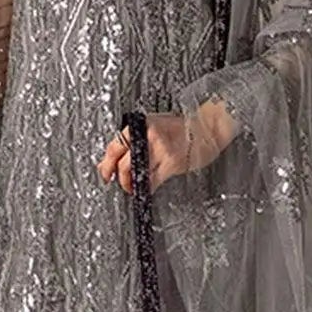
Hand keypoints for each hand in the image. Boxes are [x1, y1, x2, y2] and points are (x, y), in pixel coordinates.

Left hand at [95, 98, 238, 193]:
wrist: (206, 129)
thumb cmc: (180, 128)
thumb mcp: (153, 128)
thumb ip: (132, 142)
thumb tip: (109, 160)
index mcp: (141, 125)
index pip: (115, 146)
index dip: (106, 164)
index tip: (105, 174)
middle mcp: (148, 135)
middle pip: (123, 162)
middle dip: (119, 177)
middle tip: (121, 183)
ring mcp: (160, 149)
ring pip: (136, 173)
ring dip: (132, 184)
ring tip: (135, 185)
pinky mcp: (171, 162)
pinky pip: (153, 180)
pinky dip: (148, 187)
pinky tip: (149, 187)